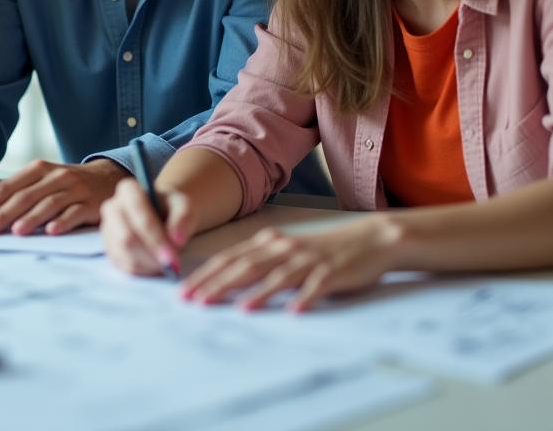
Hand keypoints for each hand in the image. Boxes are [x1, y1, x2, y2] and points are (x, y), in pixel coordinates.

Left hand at [0, 158, 127, 235]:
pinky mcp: (92, 203)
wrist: (109, 177)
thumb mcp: (44, 180)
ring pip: (48, 203)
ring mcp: (75, 189)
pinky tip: (51, 231)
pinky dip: (63, 221)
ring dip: (31, 218)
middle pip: (24, 196)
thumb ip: (20, 192)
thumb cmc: (68, 184)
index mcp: (38, 169)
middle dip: (1, 215)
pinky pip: (75, 212)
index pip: (6, 188)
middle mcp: (55, 176)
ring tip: (16, 232)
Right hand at [101, 176, 194, 275]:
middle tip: (172, 265)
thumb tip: (176, 239)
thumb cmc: (172, 208)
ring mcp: (107, 231)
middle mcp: (112, 208)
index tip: (172, 254)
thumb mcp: (184, 205)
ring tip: (167, 265)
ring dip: (148, 265)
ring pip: (124, 255)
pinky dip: (143, 271)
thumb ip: (183, 217)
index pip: (138, 211)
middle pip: (126, 237)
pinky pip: (123, 266)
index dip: (154, 235)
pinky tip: (157, 266)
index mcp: (128, 190)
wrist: (163, 216)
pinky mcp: (109, 250)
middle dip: (151, 255)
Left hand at [181, 214, 406, 310]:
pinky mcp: (332, 272)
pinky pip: (316, 287)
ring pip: (278, 276)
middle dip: (219, 285)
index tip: (183, 292)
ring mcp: (308, 260)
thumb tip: (223, 282)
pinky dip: (304, 298)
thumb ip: (259, 262)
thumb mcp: (285, 251)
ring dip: (258, 293)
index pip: (229, 259)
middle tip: (197, 302)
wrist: (369, 239)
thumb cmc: (321, 250)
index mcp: (269, 242)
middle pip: (246, 266)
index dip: (205, 275)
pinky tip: (293, 312)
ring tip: (238, 309)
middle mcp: (284, 248)